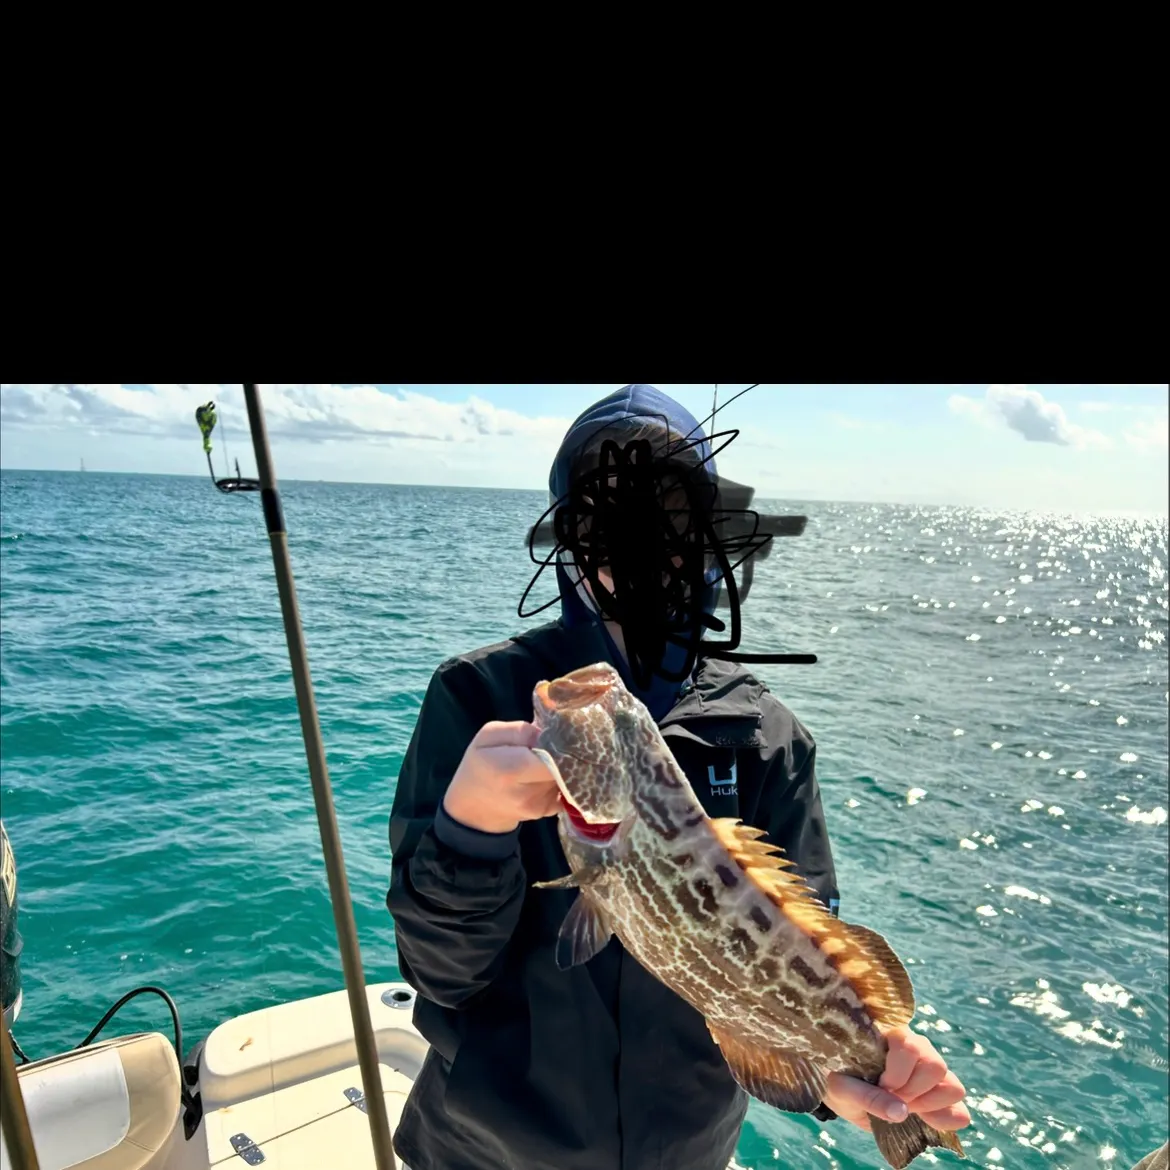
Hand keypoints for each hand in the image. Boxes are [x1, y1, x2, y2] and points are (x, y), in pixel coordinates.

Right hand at [442, 721, 561, 833]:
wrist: (474, 809)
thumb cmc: (479, 766)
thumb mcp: (488, 736)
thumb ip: (519, 730)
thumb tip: (547, 734)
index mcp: (510, 769)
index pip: (553, 754)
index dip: (558, 742)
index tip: (553, 734)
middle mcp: (527, 792)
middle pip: (563, 765)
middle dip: (562, 752)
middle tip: (551, 744)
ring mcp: (539, 806)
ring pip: (566, 776)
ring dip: (561, 765)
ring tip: (544, 760)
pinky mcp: (547, 813)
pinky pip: (566, 789)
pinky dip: (561, 780)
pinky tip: (544, 775)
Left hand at [822, 1026, 969, 1133]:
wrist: (844, 1094)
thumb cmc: (839, 1079)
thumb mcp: (842, 1088)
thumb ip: (868, 1097)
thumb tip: (901, 1112)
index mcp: (892, 1034)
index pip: (911, 1046)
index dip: (897, 1073)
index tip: (880, 1084)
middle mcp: (918, 1047)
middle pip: (936, 1066)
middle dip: (911, 1091)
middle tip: (890, 1097)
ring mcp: (932, 1071)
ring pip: (952, 1087)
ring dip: (927, 1105)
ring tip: (903, 1107)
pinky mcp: (939, 1096)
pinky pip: (959, 1111)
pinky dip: (944, 1120)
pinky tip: (920, 1120)